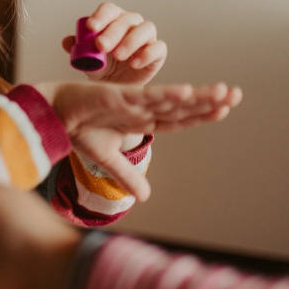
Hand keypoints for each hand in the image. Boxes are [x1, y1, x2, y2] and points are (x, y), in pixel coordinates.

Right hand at [32, 81, 242, 200]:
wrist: (52, 116)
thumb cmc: (79, 130)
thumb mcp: (107, 158)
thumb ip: (127, 175)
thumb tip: (147, 197)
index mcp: (141, 120)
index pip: (178, 118)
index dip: (201, 114)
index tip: (224, 109)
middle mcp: (142, 108)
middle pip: (181, 106)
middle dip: (209, 100)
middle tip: (236, 93)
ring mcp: (132, 101)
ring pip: (170, 99)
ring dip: (197, 95)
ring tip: (223, 91)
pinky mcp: (117, 96)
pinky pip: (145, 96)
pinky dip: (165, 94)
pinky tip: (186, 91)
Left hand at [63, 3, 165, 85]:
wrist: (116, 87)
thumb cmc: (102, 66)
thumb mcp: (87, 58)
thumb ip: (77, 48)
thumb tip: (66, 41)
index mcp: (113, 19)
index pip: (109, 10)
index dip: (100, 16)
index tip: (91, 27)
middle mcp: (132, 24)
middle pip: (125, 20)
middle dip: (112, 32)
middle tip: (100, 45)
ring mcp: (147, 37)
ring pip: (145, 29)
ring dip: (131, 41)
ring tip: (118, 55)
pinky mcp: (158, 52)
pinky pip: (158, 47)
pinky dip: (147, 54)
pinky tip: (135, 63)